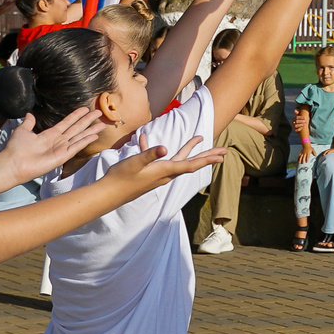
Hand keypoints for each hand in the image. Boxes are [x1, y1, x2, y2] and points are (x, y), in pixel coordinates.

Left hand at [2, 108, 107, 179]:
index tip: (85, 109)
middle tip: (99, 112)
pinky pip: (77, 146)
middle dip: (88, 120)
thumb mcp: (22, 131)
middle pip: (77, 128)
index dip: (76, 115)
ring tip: (102, 124)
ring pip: (80, 136)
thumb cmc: (16, 149)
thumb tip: (30, 114)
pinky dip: (86, 141)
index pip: (67, 123)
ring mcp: (62, 148)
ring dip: (91, 130)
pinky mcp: (63, 156)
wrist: (13, 163)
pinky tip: (95, 136)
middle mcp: (58, 141)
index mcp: (49, 134)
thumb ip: (28, 123)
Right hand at [104, 138, 226, 190]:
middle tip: (224, 151)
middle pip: (191, 162)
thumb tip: (163, 148)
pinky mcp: (148, 173)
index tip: (221, 156)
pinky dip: (154, 148)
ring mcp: (157, 174)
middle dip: (207, 156)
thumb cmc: (122, 178)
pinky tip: (144, 138)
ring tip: (200, 139)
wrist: (109, 194)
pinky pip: (157, 158)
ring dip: (189, 149)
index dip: (206, 159)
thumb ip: (149, 154)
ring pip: (178, 159)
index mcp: (165, 170)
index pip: (190, 164)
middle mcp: (165, 173)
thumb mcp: (135, 163)